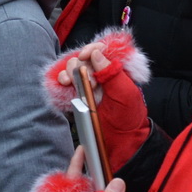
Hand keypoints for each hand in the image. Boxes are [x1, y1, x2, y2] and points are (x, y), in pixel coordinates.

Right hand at [44, 30, 151, 172]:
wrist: (121, 143)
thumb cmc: (128, 117)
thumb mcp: (125, 93)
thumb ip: (112, 72)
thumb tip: (96, 54)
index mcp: (116, 71)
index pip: (102, 51)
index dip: (92, 49)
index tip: (86, 55)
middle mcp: (101, 76)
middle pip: (84, 58)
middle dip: (80, 64)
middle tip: (87, 80)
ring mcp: (88, 87)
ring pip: (73, 70)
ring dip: (69, 72)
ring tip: (71, 82)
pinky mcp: (78, 98)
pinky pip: (66, 85)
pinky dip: (62, 81)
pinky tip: (64, 84)